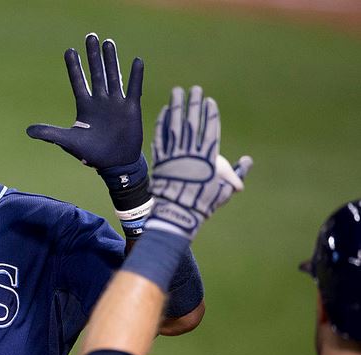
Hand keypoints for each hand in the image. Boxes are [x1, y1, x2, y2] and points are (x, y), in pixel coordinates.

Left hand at [26, 33, 143, 170]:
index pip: (78, 82)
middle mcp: (100, 101)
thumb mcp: (68, 142)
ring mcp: (116, 103)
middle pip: (96, 73)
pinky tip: (137, 61)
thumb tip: (27, 131)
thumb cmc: (92, 154)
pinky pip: (134, 88)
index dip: (74, 67)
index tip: (69, 51)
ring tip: (107, 42)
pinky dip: (136, 75)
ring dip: (111, 60)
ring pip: (113, 76)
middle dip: (93, 56)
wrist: (115, 163)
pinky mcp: (131, 108)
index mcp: (85, 106)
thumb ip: (49, 134)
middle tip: (90, 36)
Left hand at [147, 86, 250, 239]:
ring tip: (177, 91)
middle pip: (192, 122)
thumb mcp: (223, 189)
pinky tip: (163, 111)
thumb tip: (247, 161)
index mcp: (208, 157)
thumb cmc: (203, 202)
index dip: (210, 114)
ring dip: (176, 107)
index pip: (210, 129)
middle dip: (194, 103)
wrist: (177, 213)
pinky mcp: (160, 159)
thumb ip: (235, 174)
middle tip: (195, 88)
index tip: (210, 100)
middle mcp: (190, 152)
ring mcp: (173, 154)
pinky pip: (160, 137)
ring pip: (174, 125)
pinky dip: (161, 124)